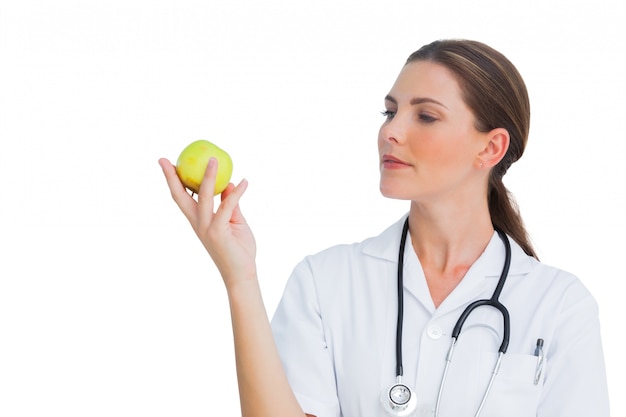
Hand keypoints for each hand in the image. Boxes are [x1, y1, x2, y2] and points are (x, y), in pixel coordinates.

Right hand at [158, 157, 256, 287]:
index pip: (182, 197)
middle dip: (171, 177)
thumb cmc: (239, 250)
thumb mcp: (234, 222)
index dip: (173, 181)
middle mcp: (198, 223)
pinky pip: (227, 207)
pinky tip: (244, 182)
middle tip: (164, 159)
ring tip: (213, 159)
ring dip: (208, 177)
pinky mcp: (218, 232)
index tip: (167, 163)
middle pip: (180, 196)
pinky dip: (236, 193)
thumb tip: (229, 184)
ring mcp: (207, 228)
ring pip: (204, 197)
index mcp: (198, 221)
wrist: (242, 274)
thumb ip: (230, 204)